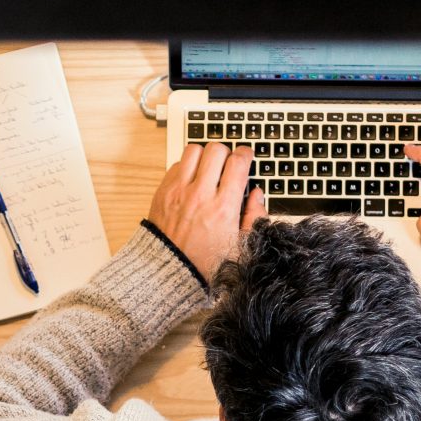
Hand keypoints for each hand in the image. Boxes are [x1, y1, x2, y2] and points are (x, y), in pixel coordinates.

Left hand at [147, 142, 266, 280]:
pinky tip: (192, 180)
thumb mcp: (240, 246)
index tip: (246, 156)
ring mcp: (179, 191)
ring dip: (204, 155)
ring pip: (194, 150)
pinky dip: (187, 167)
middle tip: (227, 163)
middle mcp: (200, 195)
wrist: (169, 269)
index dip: (245, 154)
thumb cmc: (203, 261)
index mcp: (223, 208)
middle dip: (226, 152)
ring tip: (208, 167)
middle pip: (216, 150)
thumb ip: (254, 218)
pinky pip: (177, 164)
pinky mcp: (163, 191)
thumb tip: (257, 195)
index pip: (238, 163)